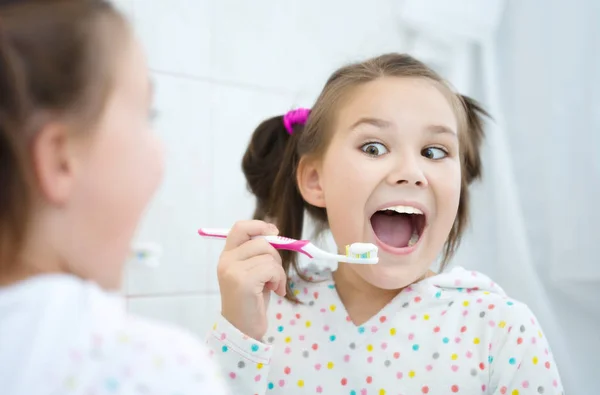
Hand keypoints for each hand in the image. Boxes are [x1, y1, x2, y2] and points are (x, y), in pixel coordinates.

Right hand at [217, 220, 285, 339]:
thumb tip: (274, 231)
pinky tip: (276, 291)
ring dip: (279, 272)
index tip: (274, 232)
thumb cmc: (251, 301)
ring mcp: (233, 270)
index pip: (240, 227)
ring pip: (269, 256)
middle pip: (261, 241)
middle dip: (276, 256)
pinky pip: (271, 269)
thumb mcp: (253, 272)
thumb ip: (258, 253)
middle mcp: (226, 261)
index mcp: (227, 256)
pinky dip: (279, 280)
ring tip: (274, 286)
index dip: (259, 225)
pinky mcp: (243, 281)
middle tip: (275, 275)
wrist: (243, 330)